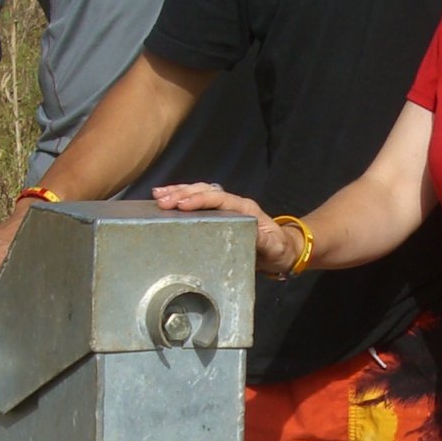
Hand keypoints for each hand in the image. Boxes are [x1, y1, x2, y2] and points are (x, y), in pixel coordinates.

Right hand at [150, 182, 300, 275]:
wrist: (283, 250)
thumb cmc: (278, 249)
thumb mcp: (274, 248)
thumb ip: (263, 242)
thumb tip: (250, 234)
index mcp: (245, 208)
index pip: (219, 198)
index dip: (199, 200)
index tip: (181, 205)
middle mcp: (234, 203)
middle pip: (206, 191)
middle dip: (182, 193)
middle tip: (162, 200)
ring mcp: (226, 206)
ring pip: (200, 192)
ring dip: (179, 191)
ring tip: (158, 195)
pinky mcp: (219, 213)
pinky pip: (199, 201)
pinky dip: (182, 198)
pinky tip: (167, 199)